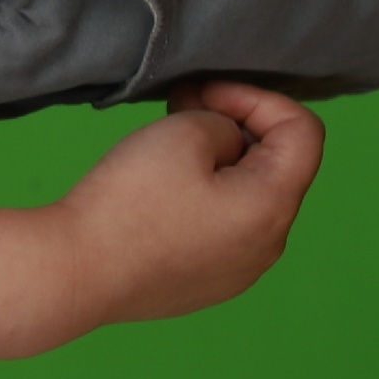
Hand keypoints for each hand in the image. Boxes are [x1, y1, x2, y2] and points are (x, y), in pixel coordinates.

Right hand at [49, 79, 319, 331]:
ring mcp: (238, 271)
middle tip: (183, 106)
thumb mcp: (185, 132)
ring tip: (168, 144)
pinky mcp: (206, 285)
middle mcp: (268, 246)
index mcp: (273, 207)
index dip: (258, 98)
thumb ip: (224, 122)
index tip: (207, 93)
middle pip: (277, 167)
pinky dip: (204, 197)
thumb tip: (226, 141)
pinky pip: (222, 229)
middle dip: (236, 126)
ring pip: (247, 198)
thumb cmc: (130, 202)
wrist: (76, 272)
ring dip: (219, 162)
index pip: (302, 132)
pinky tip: (160, 189)